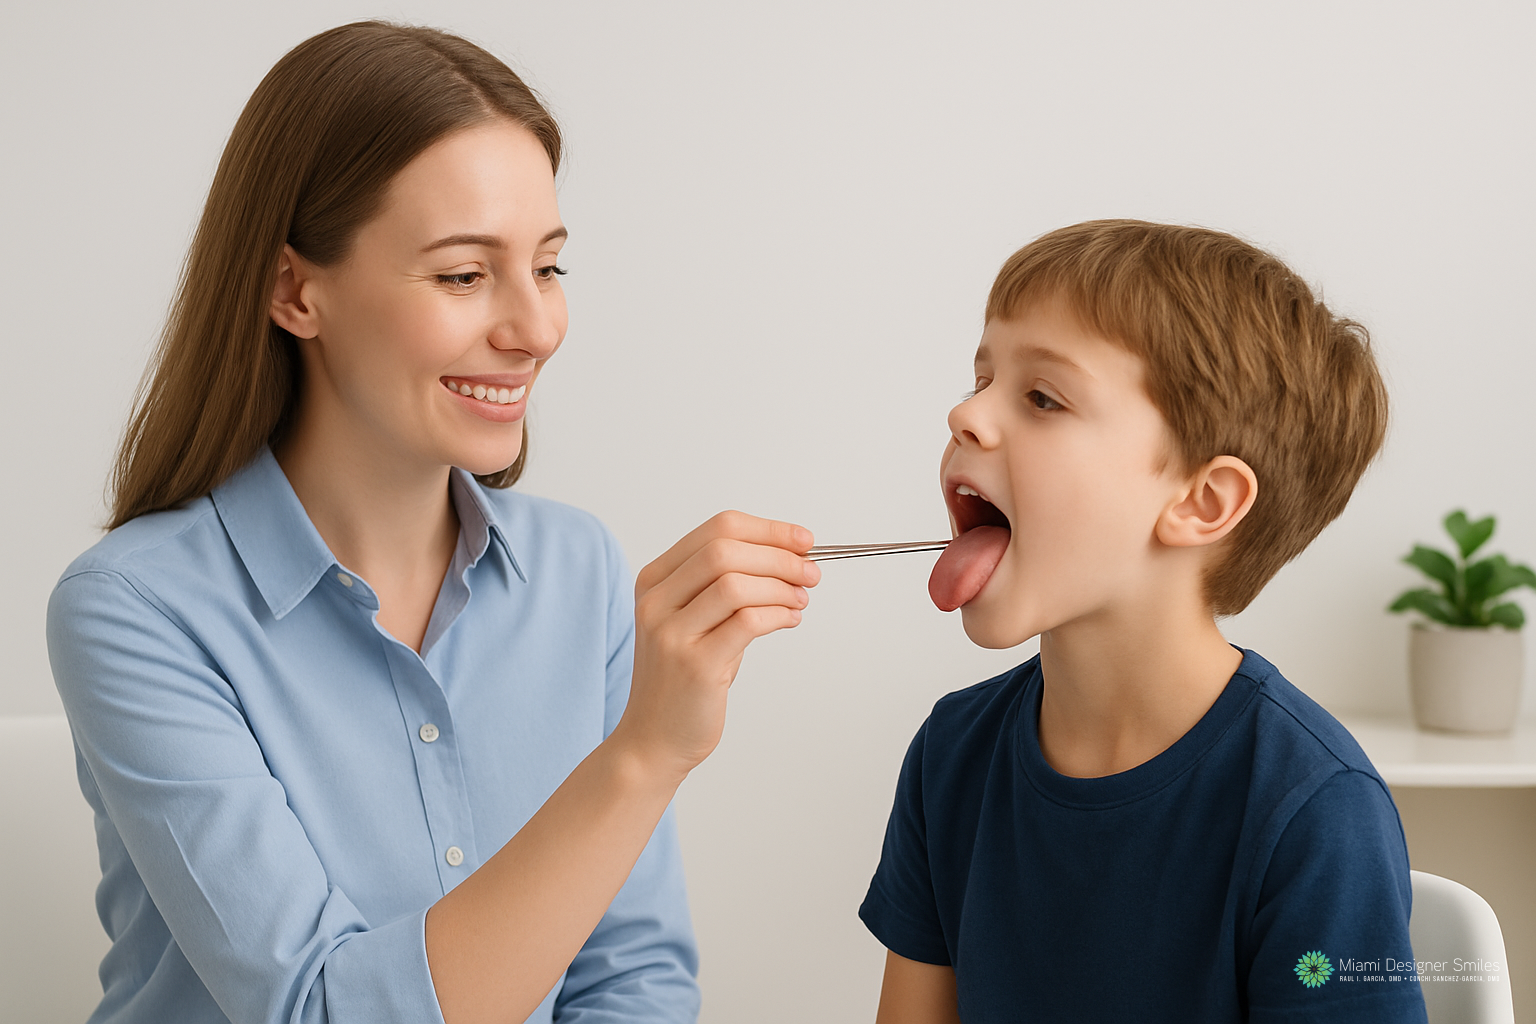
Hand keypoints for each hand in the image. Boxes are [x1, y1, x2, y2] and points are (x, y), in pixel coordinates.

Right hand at [612, 510, 818, 782]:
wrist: (654, 738)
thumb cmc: (683, 678)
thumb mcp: (695, 620)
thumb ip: (728, 586)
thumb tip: (791, 557)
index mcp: (655, 580)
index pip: (717, 529)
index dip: (768, 530)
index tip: (803, 539)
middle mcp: (657, 601)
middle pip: (725, 550)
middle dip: (779, 556)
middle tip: (810, 572)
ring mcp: (671, 633)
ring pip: (735, 583)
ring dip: (781, 586)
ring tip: (800, 599)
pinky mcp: (695, 665)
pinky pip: (746, 623)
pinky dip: (778, 614)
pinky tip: (789, 620)